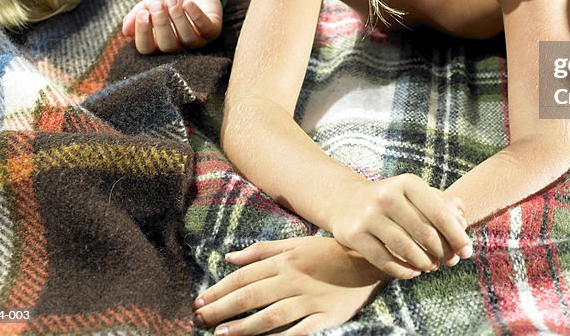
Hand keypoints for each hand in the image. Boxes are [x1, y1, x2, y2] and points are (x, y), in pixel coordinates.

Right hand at [121, 0, 222, 53]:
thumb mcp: (149, 4)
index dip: (143, 34)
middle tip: (158, 6)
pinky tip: (188, 4)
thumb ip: (136, 16)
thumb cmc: (168, 0)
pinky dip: (196, 16)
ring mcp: (196, 41)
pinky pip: (205, 28)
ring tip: (173, 1)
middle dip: (161, 25)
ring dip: (178, 18)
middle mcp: (177, 46)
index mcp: (158, 43)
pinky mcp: (212, 31)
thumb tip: (125, 31)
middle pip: (167, 46)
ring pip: (187, 38)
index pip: (146, 49)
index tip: (143, 14)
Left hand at [192, 236, 386, 335]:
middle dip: (222, 309)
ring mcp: (311, 300)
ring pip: (271, 316)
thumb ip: (262, 251)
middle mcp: (295, 279)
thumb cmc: (328, 252)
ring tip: (222, 335)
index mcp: (286, 260)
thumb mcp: (296, 243)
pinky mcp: (327, 319)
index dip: (219, 290)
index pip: (245, 276)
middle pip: (252, 296)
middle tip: (200, 321)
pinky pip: (299, 332)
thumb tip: (230, 257)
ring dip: (244, 327)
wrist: (370, 260)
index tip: (199, 302)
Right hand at [330, 174, 472, 278]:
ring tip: (432, 266)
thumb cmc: (393, 201)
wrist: (347, 202)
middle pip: (424, 233)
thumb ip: (443, 205)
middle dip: (443, 252)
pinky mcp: (354, 235)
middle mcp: (386, 196)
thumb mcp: (416, 194)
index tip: (467, 251)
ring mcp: (368, 216)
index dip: (457, 236)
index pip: (439, 213)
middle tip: (450, 262)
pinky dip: (404, 271)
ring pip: (406, 249)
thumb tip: (462, 224)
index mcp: (407, 183)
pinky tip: (414, 272)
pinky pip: (385, 261)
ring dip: (425, 263)